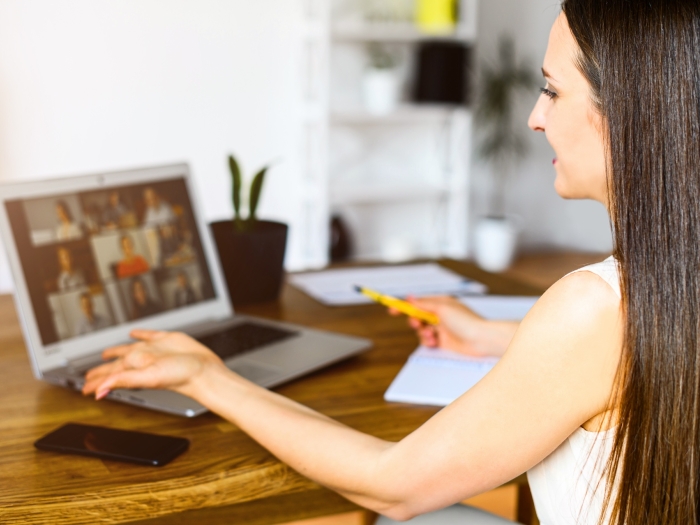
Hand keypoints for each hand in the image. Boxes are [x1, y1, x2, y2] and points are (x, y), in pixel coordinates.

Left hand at [82, 330, 225, 399]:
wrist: (204, 369)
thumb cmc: (180, 376)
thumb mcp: (148, 378)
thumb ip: (122, 381)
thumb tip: (98, 391)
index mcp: (134, 368)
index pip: (109, 374)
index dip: (96, 380)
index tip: (84, 387)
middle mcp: (142, 359)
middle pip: (116, 364)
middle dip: (103, 369)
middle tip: (90, 375)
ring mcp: (154, 349)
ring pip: (130, 348)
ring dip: (117, 351)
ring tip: (106, 353)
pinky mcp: (167, 339)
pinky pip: (149, 335)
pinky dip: (140, 333)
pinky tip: (134, 333)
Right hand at [390, 296, 517, 357]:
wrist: (481, 339)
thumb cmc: (465, 321)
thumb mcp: (441, 308)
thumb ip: (423, 305)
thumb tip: (410, 298)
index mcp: (440, 303)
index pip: (417, 302)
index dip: (404, 306)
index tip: (391, 309)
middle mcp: (440, 315)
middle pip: (417, 317)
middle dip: (414, 321)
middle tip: (417, 324)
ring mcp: (441, 328)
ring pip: (421, 330)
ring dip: (422, 333)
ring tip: (431, 335)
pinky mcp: (443, 341)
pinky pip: (427, 340)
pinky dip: (428, 341)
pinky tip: (435, 342)